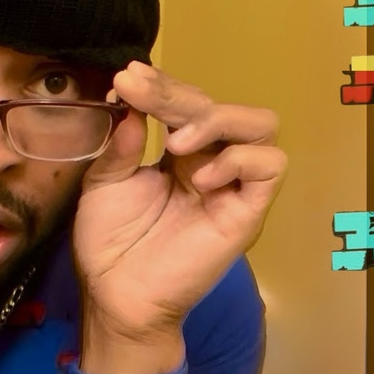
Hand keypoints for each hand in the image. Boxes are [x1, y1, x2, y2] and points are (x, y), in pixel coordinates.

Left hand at [73, 63, 285, 341]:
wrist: (117, 296)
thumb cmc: (109, 244)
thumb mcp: (104, 184)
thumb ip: (120, 144)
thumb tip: (130, 104)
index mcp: (179, 153)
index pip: (184, 104)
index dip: (161, 86)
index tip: (127, 76)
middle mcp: (211, 162)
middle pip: (216, 106)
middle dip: (175, 93)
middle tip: (136, 89)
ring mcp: (232, 185)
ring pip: (259, 125)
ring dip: (216, 119)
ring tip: (174, 141)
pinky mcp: (246, 211)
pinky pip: (269, 167)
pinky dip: (238, 159)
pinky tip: (198, 175)